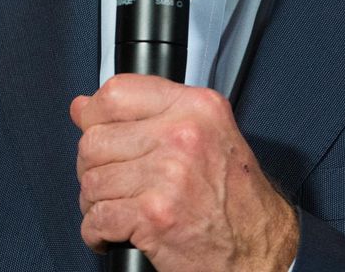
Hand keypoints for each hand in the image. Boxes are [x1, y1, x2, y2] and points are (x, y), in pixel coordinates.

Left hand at [71, 74, 297, 271]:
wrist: (261, 252)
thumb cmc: (237, 200)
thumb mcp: (207, 136)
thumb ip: (147, 115)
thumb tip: (82, 106)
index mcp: (196, 108)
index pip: (117, 92)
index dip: (94, 113)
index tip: (92, 127)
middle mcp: (182, 135)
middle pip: (95, 139)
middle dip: (93, 167)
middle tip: (111, 183)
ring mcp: (168, 175)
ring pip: (92, 181)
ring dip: (95, 203)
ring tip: (117, 210)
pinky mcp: (155, 216)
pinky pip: (97, 219)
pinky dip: (96, 233)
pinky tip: (113, 234)